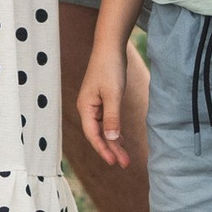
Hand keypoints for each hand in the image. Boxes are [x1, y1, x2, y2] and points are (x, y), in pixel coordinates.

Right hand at [80, 38, 130, 167]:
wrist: (110, 47)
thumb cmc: (110, 68)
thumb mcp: (113, 94)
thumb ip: (112, 117)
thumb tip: (111, 139)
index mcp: (86, 108)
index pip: (93, 134)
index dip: (103, 149)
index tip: (113, 162)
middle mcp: (88, 109)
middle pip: (99, 134)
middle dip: (111, 149)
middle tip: (125, 164)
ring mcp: (95, 105)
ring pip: (104, 129)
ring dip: (114, 142)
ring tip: (125, 157)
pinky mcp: (103, 101)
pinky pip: (107, 122)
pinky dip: (114, 131)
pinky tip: (121, 140)